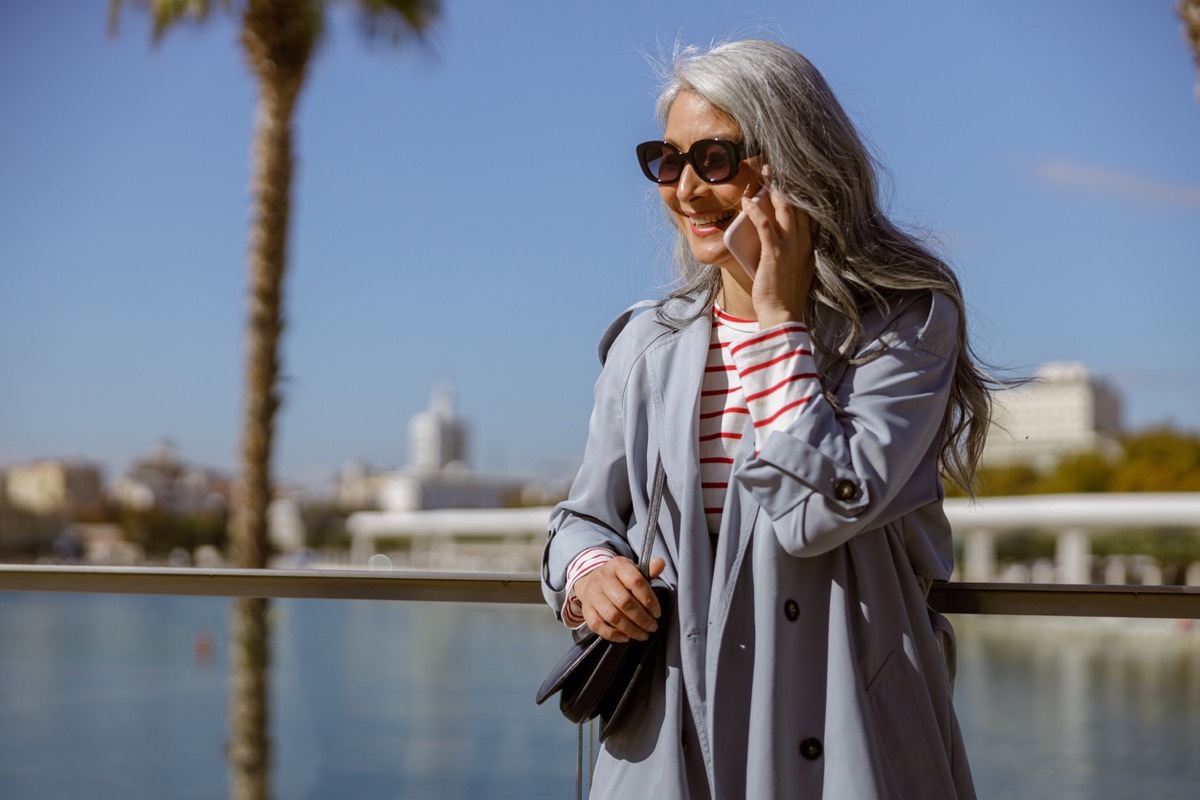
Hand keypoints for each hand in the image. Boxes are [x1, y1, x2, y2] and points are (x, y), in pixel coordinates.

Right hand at [572, 556, 665, 642]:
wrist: (593, 579)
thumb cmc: (619, 578)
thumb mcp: (633, 570)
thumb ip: (648, 571)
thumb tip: (661, 563)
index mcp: (618, 565)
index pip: (636, 581)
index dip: (649, 599)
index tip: (657, 612)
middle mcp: (603, 578)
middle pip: (624, 601)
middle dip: (642, 618)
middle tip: (652, 627)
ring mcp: (593, 594)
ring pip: (612, 616)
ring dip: (630, 629)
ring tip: (643, 635)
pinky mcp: (586, 609)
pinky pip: (597, 625)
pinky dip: (613, 634)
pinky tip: (625, 637)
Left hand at [740, 172, 814, 327]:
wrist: (783, 314)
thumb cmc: (784, 293)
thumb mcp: (794, 267)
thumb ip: (791, 250)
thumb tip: (777, 238)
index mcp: (809, 243)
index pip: (808, 210)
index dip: (800, 190)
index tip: (791, 175)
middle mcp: (803, 240)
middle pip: (797, 202)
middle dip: (787, 181)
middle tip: (775, 165)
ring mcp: (790, 246)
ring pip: (783, 207)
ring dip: (772, 187)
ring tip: (763, 171)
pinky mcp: (774, 253)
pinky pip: (764, 224)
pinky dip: (755, 210)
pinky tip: (747, 200)